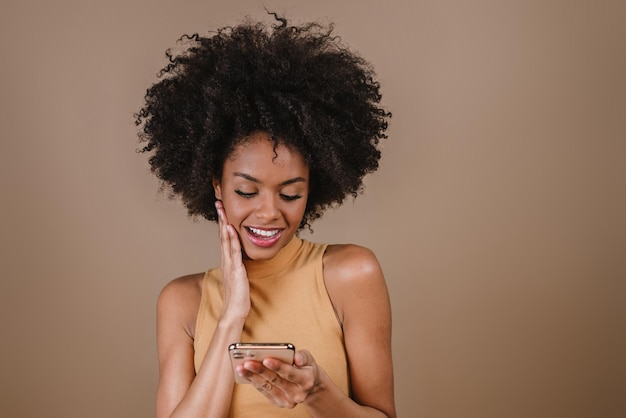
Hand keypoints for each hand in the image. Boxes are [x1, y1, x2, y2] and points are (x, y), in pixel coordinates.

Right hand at [215, 200, 249, 320]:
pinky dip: (231, 239)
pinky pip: (233, 251)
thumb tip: (242, 260)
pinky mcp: (235, 270)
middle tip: (218, 202)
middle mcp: (226, 261)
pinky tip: (230, 228)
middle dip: (221, 218)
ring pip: (226, 240)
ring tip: (222, 210)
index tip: (222, 210)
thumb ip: (239, 267)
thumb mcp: (239, 278)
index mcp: (228, 262)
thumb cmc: (238, 297)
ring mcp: (230, 265)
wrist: (234, 313)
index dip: (223, 223)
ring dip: (224, 224)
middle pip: (222, 235)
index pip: (224, 239)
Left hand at [236, 350, 320, 407]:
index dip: (278, 367)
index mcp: (306, 380)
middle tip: (247, 362)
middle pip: (276, 381)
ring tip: (241, 368)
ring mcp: (287, 400)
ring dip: (252, 377)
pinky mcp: (278, 402)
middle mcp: (297, 394)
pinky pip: (264, 391)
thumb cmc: (306, 368)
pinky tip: (245, 373)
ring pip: (267, 387)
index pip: (290, 373)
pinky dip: (254, 381)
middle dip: (260, 371)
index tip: (266, 359)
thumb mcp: (309, 359)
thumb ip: (303, 356)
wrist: (310, 386)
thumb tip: (296, 358)